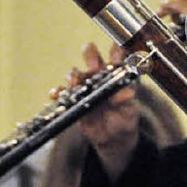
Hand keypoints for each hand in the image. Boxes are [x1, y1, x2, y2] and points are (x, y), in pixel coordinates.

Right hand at [70, 43, 139, 179]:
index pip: (117, 58)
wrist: (112, 139)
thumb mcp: (129, 111)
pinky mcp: (75, 100)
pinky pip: (63, 93)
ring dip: (74, 75)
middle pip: (93, 59)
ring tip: (75, 80)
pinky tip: (57, 94)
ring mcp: (86, 88)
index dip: (116, 50)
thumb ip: (126, 101)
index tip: (115, 47)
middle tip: (91, 59)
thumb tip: (128, 92)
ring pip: (76, 74)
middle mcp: (100, 78)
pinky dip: (59, 92)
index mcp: (117, 77)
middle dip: (90, 55)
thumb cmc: (124, 119)